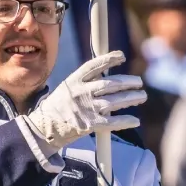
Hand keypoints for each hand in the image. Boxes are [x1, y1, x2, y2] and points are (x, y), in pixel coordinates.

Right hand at [23, 50, 145, 151]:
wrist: (44, 129)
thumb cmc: (56, 108)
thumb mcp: (66, 88)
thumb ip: (83, 82)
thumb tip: (105, 77)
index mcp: (74, 81)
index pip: (94, 66)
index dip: (109, 60)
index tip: (122, 56)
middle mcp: (81, 93)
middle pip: (110, 84)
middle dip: (127, 82)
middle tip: (139, 82)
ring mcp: (86, 109)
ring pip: (114, 101)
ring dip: (131, 98)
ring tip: (142, 96)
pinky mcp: (90, 125)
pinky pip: (112, 122)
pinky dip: (125, 121)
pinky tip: (135, 120)